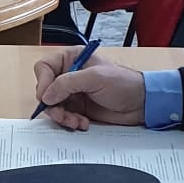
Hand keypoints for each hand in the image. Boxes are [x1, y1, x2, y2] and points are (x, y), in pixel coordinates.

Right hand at [33, 47, 147, 130]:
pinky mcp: (78, 108)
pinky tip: (82, 123)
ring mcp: (72, 92)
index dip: (42, 82)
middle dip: (52, 105)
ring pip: (52, 106)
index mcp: (71, 59)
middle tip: (62, 114)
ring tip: (76, 121)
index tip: (46, 97)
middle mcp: (69, 75)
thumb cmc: (123, 83)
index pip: (44, 68)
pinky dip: (70, 121)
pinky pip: (63, 116)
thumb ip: (67, 83)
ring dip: (62, 116)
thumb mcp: (95, 78)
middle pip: (45, 90)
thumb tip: (46, 95)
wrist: (141, 103)